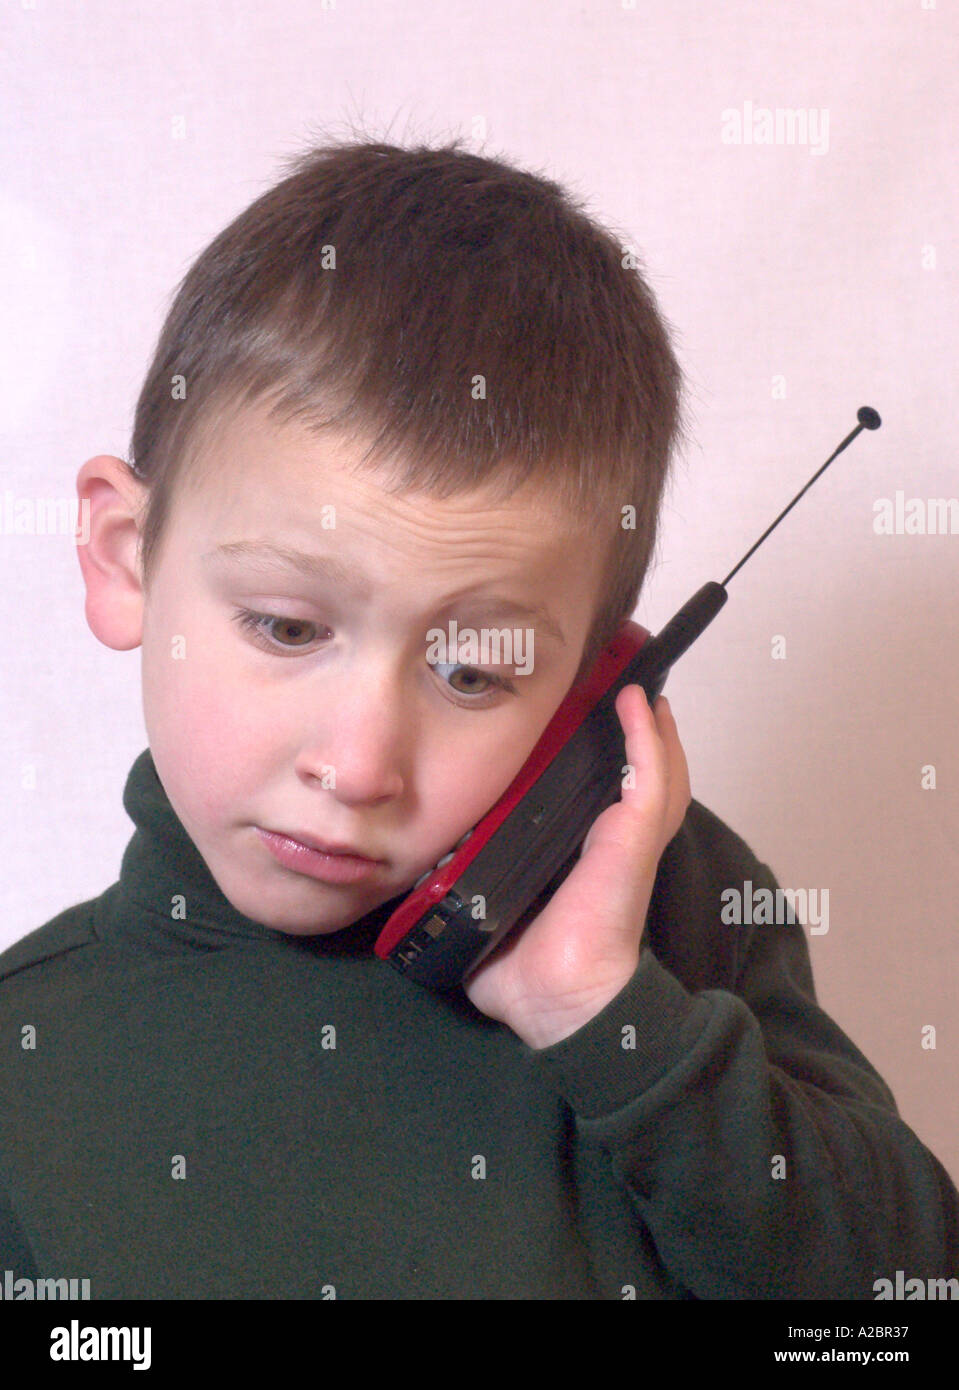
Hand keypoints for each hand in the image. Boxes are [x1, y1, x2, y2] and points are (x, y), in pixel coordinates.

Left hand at [462, 686, 690, 1049]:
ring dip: (649, 724)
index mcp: (579, 852)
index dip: (597, 750)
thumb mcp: (483, 910)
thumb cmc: (525, 970)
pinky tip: (638, 703)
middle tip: (619, 681)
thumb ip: (459, 885)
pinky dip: (648, 740)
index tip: (580, 711)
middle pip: (635, 770)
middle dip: (633, 726)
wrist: (559, 1002)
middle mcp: (609, 838)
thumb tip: (417, 867)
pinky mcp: (634, 840)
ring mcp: (629, 837)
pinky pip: (651, 780)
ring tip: (635, 682)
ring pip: (654, 767)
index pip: (595, 790)